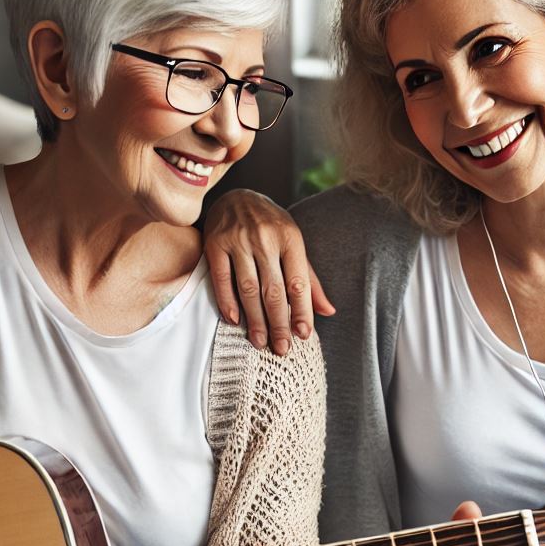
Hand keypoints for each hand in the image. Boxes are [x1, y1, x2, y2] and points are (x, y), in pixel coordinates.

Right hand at [203, 188, 333, 353]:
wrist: (237, 196)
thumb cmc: (271, 227)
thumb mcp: (294, 245)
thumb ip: (309, 280)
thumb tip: (329, 311)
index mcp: (290, 238)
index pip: (298, 282)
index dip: (302, 311)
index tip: (303, 335)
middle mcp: (265, 238)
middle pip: (273, 290)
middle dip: (279, 323)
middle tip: (281, 348)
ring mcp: (238, 240)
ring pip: (249, 288)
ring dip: (255, 319)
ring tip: (260, 342)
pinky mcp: (215, 243)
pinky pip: (222, 279)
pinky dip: (227, 302)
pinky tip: (234, 321)